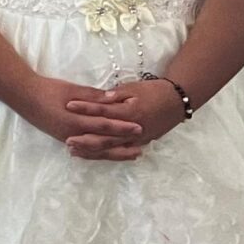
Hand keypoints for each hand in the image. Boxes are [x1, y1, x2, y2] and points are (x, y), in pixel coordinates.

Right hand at [15, 72, 143, 155]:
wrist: (23, 96)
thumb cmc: (47, 89)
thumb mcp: (71, 89)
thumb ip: (93, 96)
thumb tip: (114, 98)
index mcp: (76, 120)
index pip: (105, 125)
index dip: (123, 127)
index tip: (140, 127)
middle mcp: (73, 134)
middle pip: (103, 142)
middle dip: (123, 144)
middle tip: (143, 145)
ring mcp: (68, 138)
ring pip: (96, 150)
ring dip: (114, 153)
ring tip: (131, 154)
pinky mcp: (64, 139)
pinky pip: (86, 150)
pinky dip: (99, 153)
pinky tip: (109, 154)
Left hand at [64, 78, 187, 158]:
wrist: (176, 102)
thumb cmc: (153, 91)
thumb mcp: (133, 88)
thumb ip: (116, 95)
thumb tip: (100, 98)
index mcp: (130, 112)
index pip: (103, 110)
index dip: (85, 108)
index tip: (68, 105)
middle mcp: (132, 129)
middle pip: (105, 137)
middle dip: (85, 139)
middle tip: (67, 140)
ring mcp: (136, 139)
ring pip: (111, 148)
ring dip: (92, 150)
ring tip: (74, 150)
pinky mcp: (139, 143)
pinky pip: (119, 152)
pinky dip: (105, 154)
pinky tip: (91, 154)